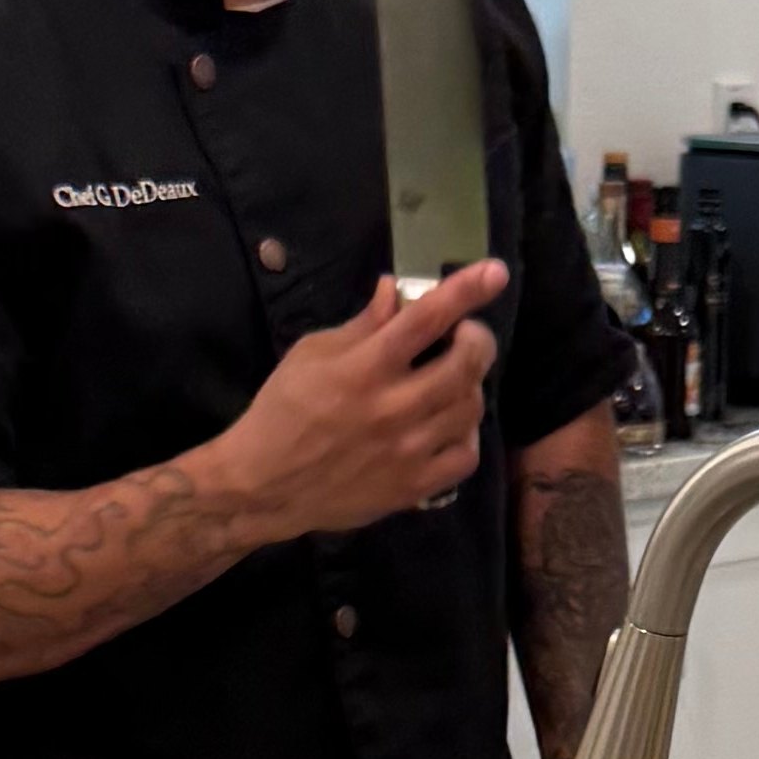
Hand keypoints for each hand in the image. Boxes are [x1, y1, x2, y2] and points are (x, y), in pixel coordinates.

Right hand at [208, 271, 505, 540]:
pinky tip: (449, 425)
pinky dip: (467, 434)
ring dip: (471, 384)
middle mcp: (392, 407)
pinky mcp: (414, 486)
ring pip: (471, 406)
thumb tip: (395, 290)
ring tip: (451, 380)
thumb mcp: (311, 354)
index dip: (465, 291)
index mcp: (363, 367)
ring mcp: (408, 450)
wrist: (264, 486)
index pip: (426, 319)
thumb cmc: (284, 411)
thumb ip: (362, 324)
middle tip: (465, 336)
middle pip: (465, 363)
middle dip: (476, 339)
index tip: (494, 271)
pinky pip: (467, 455)